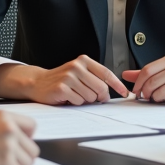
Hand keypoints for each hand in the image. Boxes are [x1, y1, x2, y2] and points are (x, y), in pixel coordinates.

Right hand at [0, 55, 129, 103]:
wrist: (38, 82)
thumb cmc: (61, 79)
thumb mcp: (79, 73)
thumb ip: (94, 78)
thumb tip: (111, 92)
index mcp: (83, 61)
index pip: (106, 73)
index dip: (118, 85)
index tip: (126, 93)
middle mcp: (77, 66)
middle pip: (101, 88)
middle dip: (100, 97)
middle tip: (94, 99)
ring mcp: (69, 77)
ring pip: (90, 97)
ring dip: (85, 100)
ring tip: (75, 95)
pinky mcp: (62, 88)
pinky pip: (78, 102)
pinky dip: (75, 103)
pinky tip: (68, 97)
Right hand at [0, 111, 39, 164]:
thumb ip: (3, 127)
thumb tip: (21, 138)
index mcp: (4, 116)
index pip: (32, 126)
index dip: (27, 138)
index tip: (19, 145)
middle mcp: (10, 128)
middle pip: (33, 148)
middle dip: (23, 157)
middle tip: (8, 162)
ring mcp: (9, 145)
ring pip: (28, 162)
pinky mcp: (6, 163)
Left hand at [123, 56, 164, 103]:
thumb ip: (147, 73)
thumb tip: (125, 74)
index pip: (147, 70)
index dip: (138, 83)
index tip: (136, 91)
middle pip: (152, 82)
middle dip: (146, 93)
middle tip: (147, 97)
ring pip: (161, 93)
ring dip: (158, 98)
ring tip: (163, 97)